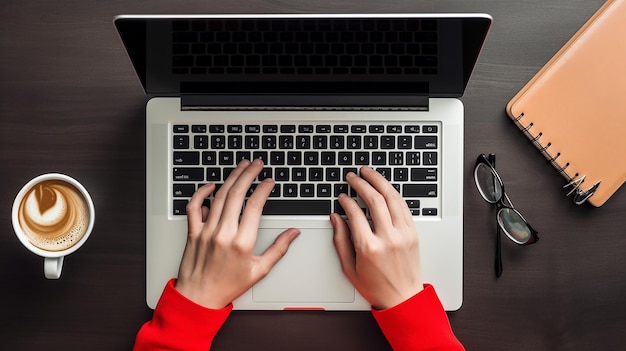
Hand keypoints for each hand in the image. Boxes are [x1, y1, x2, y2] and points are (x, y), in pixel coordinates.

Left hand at [175, 159, 299, 308]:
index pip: (255, 206)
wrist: (198, 299)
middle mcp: (223, 234)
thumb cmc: (227, 287)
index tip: (270, 181)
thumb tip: (293, 233)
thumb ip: (279, 249)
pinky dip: (201, 193)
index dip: (264, 189)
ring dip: (231, 178)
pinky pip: (194, 207)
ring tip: (241, 167)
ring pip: (219, 196)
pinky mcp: (193, 233)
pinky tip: (211, 185)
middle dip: (249, 174)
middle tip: (257, 163)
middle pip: (237, 194)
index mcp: (242, 243)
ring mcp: (206, 232)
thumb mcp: (259, 271)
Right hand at [331, 166, 423, 309]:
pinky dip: (393, 193)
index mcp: (369, 248)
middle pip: (375, 199)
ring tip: (368, 173)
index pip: (355, 213)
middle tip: (352, 176)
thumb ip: (340, 240)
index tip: (342, 196)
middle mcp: (388, 238)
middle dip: (361, 183)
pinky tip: (385, 187)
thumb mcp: (349, 267)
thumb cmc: (376, 286)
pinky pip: (403, 206)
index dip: (346, 200)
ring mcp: (403, 234)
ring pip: (392, 198)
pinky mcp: (413, 233)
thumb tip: (335, 217)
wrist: (404, 298)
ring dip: (379, 181)